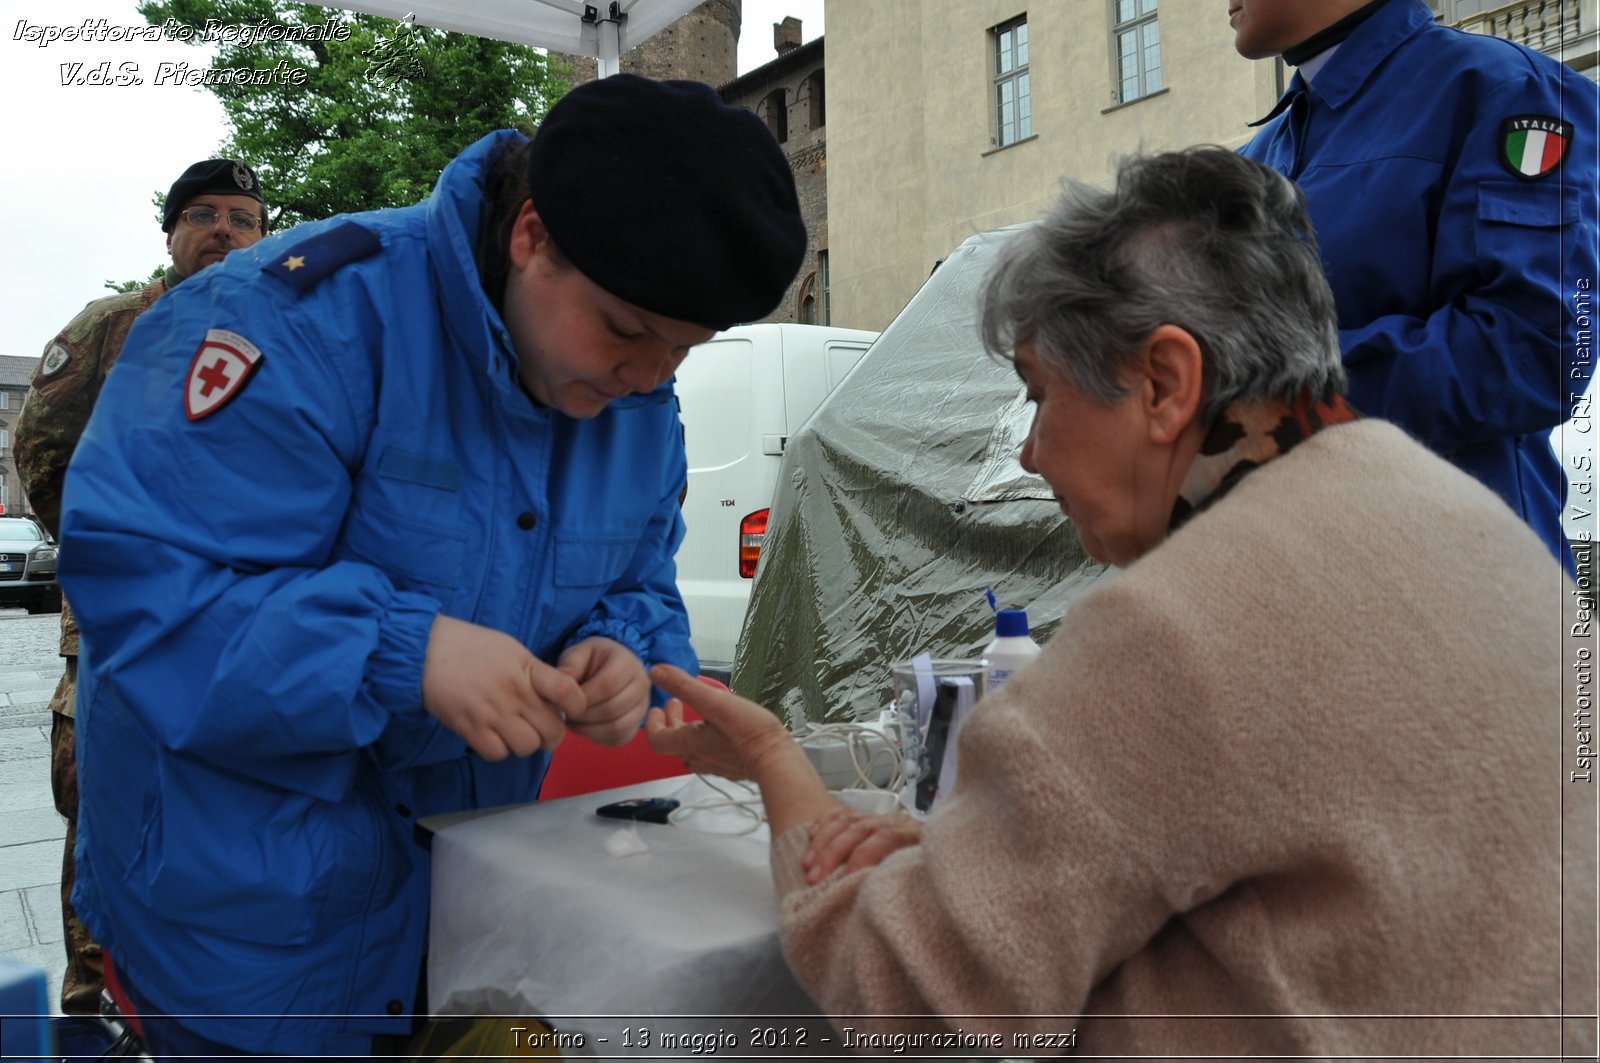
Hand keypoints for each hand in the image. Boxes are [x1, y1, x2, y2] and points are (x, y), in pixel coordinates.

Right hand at [421, 615, 582, 760]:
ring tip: (515, 731)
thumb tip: (560, 697)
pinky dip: (498, 750)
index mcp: (528, 669)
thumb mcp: (513, 650)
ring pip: (527, 747)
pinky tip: (494, 736)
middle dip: (551, 734)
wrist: (426, 649)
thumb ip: (537, 673)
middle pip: (553, 731)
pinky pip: (497, 754)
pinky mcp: (469, 728)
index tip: (570, 708)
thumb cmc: (472, 647)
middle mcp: (514, 693)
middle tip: (540, 727)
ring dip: (525, 744)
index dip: (577, 706)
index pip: (569, 693)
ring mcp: (491, 713)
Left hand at [557, 637, 650, 745]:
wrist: (607, 669)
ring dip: (588, 729)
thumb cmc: (590, 662)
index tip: (565, 699)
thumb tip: (564, 677)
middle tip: (565, 713)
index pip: (608, 684)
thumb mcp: (578, 654)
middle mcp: (642, 684)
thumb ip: (571, 663)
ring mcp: (643, 706)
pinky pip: (618, 738)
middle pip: (612, 708)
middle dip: (583, 715)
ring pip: (617, 727)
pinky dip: (597, 737)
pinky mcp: (637, 724)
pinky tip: (584, 726)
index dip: (583, 697)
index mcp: (628, 662)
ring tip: (572, 720)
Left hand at [646, 663, 794, 780]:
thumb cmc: (748, 733)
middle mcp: (697, 757)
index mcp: (689, 743)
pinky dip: (704, 740)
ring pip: (691, 750)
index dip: (652, 723)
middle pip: (673, 743)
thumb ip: (684, 686)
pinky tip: (719, 731)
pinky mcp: (730, 768)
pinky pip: (709, 755)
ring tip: (697, 715)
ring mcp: (714, 765)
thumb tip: (657, 671)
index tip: (656, 708)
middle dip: (670, 721)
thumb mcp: (714, 702)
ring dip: (687, 731)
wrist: (776, 761)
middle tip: (675, 704)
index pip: (656, 739)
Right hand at [802, 808, 922, 883]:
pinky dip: (824, 824)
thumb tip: (879, 894)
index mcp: (916, 837)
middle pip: (862, 829)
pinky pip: (841, 814)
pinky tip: (812, 838)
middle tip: (816, 879)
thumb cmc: (924, 884)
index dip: (864, 855)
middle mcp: (899, 823)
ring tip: (808, 866)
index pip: (887, 837)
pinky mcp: (866, 819)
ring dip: (824, 844)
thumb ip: (906, 883)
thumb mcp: (923, 884)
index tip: (846, 878)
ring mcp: (880, 819)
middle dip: (834, 854)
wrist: (935, 865)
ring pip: (848, 822)